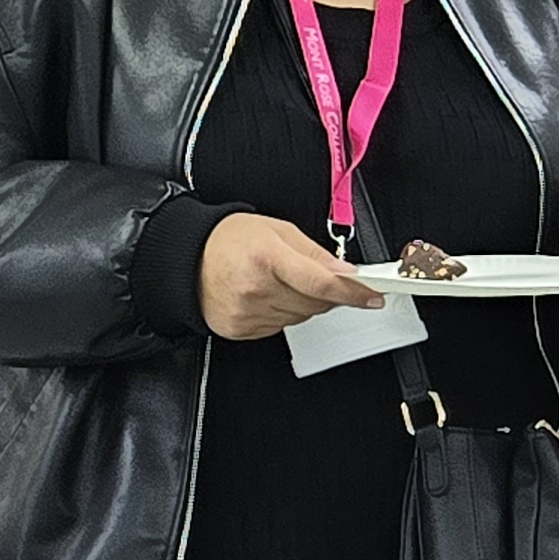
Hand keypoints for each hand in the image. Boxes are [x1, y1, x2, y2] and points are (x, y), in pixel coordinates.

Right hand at [198, 213, 384, 339]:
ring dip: (304, 303)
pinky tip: (267, 295)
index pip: (323, 284)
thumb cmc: (229, 240)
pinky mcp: (240, 329)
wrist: (185, 258)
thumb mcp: (278, 230)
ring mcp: (247, 312)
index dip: (354, 293)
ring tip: (280, 281)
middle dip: (327, 293)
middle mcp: (256, 288)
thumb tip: (347, 272)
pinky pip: (280, 327)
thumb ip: (316, 253)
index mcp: (268, 258)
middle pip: (317, 304)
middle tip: (315, 276)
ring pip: (301, 317)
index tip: (373, 296)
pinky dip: (283, 313)